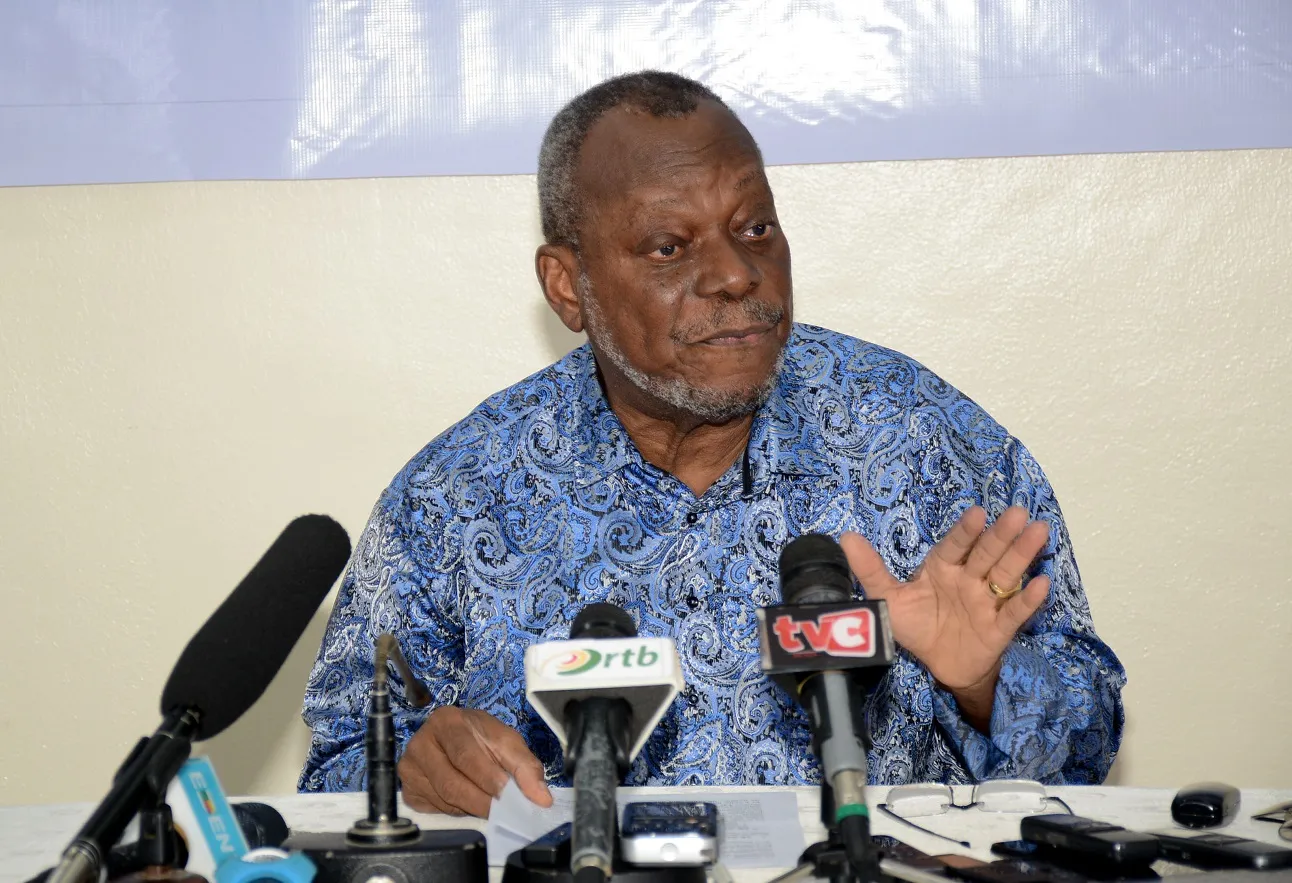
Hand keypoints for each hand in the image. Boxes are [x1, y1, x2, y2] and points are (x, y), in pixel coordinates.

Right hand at [398, 707, 551, 816]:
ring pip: (443, 800)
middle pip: (451, 782)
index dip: (488, 778)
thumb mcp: (508, 743)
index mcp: (446, 721)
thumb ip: (526, 768)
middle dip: (482, 801)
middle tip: (503, 811)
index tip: (508, 795)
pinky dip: (457, 811)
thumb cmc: (481, 737)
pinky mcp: (408, 789)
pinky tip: (467, 801)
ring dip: (471, 807)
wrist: (457, 736)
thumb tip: (541, 798)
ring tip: (489, 802)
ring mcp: (409, 767)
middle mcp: (420, 742)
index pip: (465, 755)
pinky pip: (435, 809)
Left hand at [839, 506, 1049, 724]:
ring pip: (1006, 575)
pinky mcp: (999, 628)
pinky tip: (1042, 583)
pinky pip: (1015, 612)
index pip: (955, 546)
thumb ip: (870, 569)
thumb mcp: (888, 598)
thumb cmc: (916, 625)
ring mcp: (986, 602)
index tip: (978, 513)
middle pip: (986, 555)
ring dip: (1022, 554)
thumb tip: (845, 538)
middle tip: (1018, 513)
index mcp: (942, 568)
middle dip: (1001, 535)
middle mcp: (968, 579)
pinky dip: (1028, 599)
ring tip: (1038, 531)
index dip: (965, 532)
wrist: (938, 664)